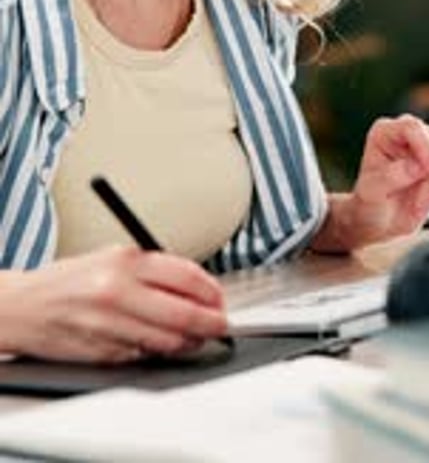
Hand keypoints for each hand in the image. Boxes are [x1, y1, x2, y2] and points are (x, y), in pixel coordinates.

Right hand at [0, 246, 226, 362]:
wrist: (25, 306)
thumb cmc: (69, 280)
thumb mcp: (113, 258)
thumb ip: (154, 270)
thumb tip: (197, 287)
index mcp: (126, 261)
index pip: (187, 276)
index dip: (212, 291)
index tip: (219, 300)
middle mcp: (119, 291)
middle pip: (185, 313)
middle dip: (212, 323)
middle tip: (219, 324)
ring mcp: (111, 325)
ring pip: (170, 342)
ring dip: (190, 342)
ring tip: (193, 336)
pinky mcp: (104, 353)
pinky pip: (146, 356)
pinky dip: (159, 352)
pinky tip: (158, 343)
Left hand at [349, 113, 428, 244]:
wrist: (382, 219)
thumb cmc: (371, 203)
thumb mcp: (372, 193)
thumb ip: (393, 176)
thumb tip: (421, 166)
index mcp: (385, 132)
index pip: (412, 126)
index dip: (425, 148)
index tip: (428, 172)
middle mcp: (408, 131)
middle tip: (425, 201)